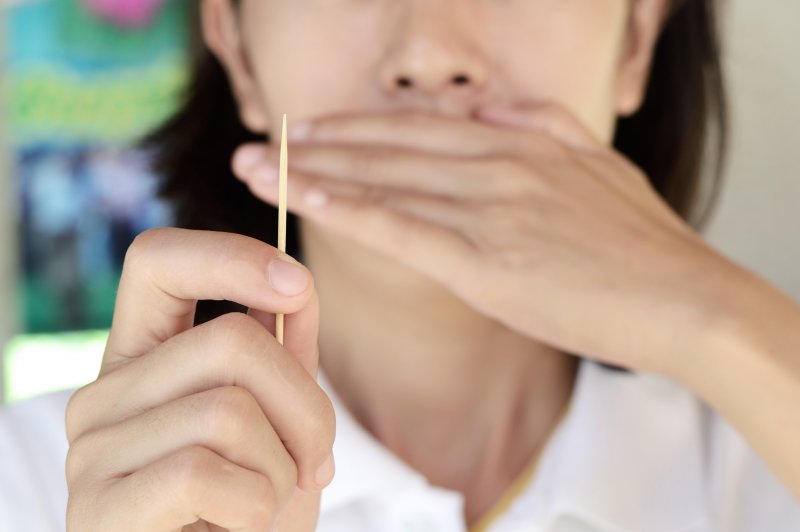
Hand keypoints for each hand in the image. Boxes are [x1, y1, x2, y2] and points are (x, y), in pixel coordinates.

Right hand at [65, 228, 334, 531]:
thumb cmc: (249, 508)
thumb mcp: (281, 424)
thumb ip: (284, 357)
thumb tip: (295, 286)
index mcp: (143, 361)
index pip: (157, 261)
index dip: (231, 255)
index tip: (296, 284)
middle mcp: (104, 394)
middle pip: (232, 339)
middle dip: (306, 406)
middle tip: (314, 463)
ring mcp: (92, 450)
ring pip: (229, 409)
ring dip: (281, 468)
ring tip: (264, 503)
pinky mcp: (98, 509)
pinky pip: (204, 471)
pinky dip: (254, 507)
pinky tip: (238, 528)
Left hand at [233, 103, 747, 376]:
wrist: (682, 299)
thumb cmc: (642, 242)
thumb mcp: (600, 164)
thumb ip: (547, 126)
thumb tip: (496, 107)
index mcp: (522, 142)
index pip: (420, 127)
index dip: (358, 125)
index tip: (313, 129)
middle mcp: (497, 164)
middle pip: (388, 146)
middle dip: (318, 143)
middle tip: (262, 144)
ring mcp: (489, 210)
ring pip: (384, 181)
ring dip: (315, 172)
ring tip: (259, 169)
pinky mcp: (485, 262)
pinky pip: (401, 228)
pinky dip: (350, 211)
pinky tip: (307, 201)